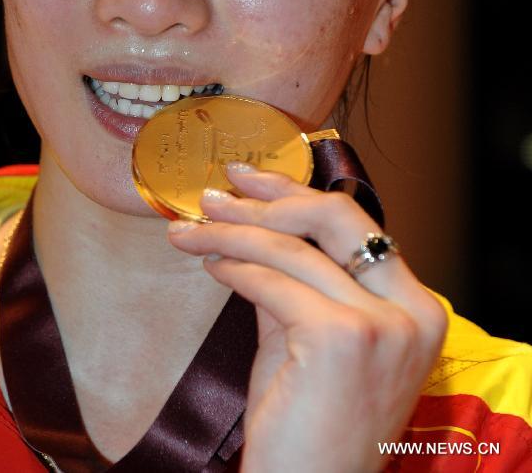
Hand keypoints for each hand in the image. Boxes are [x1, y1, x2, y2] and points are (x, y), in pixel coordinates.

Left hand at [167, 163, 447, 472]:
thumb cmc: (306, 425)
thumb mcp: (307, 337)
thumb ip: (294, 281)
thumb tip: (254, 225)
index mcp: (416, 306)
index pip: (355, 224)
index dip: (297, 192)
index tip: (250, 181)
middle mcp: (412, 311)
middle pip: (335, 217)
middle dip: (267, 199)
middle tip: (215, 195)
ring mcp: (382, 324)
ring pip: (293, 248)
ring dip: (231, 232)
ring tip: (191, 231)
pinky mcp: (343, 338)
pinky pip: (272, 284)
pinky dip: (233, 267)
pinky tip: (208, 264)